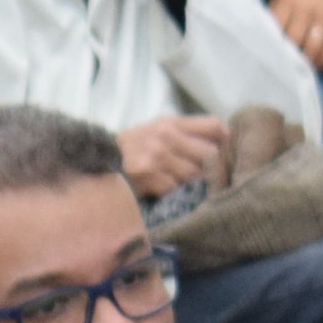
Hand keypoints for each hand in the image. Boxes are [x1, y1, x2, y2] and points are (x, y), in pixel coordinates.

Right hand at [116, 113, 230, 198]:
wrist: (94, 163)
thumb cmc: (128, 151)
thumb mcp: (155, 133)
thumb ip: (183, 136)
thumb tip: (219, 147)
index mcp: (170, 122)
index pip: (214, 126)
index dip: (227, 143)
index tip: (229, 158)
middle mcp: (165, 134)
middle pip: (209, 154)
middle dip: (214, 171)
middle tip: (217, 183)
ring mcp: (156, 155)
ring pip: (195, 175)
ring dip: (196, 188)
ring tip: (196, 195)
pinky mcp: (148, 175)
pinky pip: (176, 189)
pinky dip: (177, 197)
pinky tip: (175, 200)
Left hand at [269, 0, 322, 69]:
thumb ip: (274, 14)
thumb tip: (261, 37)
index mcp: (288, 1)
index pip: (277, 26)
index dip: (271, 43)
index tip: (265, 57)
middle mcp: (305, 10)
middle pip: (295, 39)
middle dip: (287, 56)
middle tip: (280, 70)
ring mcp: (322, 18)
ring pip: (314, 46)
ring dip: (305, 62)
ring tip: (298, 72)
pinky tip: (316, 67)